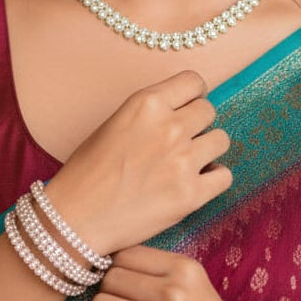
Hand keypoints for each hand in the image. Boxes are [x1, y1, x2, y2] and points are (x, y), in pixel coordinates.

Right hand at [46, 71, 230, 254]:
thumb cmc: (87, 172)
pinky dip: (213, 179)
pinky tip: (194, 184)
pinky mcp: (191, 194)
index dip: (192, 95)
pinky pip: (224, 176)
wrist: (76, 219)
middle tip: (181, 141)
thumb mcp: (115, 123)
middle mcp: (169, 127)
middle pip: (209, 110)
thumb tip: (182, 111)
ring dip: (207, 150)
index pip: (194, 82)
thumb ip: (151, 113)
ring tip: (187, 163)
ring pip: (221, 140)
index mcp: (147, 104)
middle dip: (197, 124)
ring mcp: (183, 161)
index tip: (187, 106)